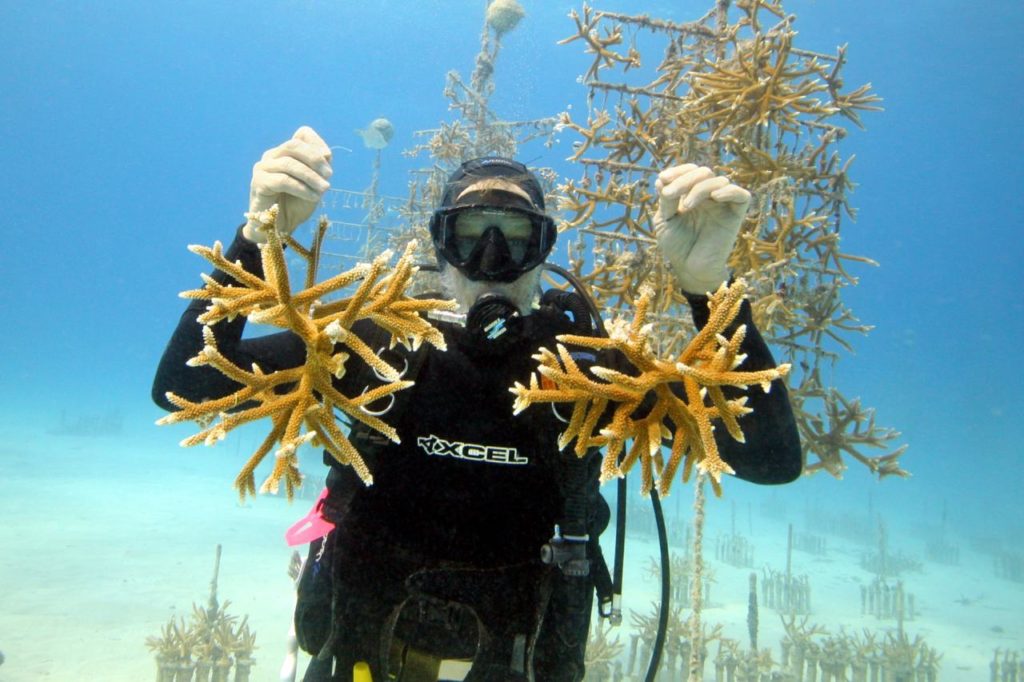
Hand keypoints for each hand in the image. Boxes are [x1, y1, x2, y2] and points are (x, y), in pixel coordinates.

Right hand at [243, 126, 332, 242]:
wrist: (279, 228)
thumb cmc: (296, 205)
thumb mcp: (314, 184)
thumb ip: (319, 168)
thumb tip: (326, 154)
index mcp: (285, 152)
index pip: (302, 134)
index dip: (318, 143)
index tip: (329, 160)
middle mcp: (272, 155)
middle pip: (294, 145)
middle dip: (315, 159)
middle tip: (329, 175)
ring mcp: (263, 168)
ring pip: (289, 164)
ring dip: (311, 177)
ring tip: (324, 189)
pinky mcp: (258, 183)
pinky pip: (283, 181)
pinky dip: (302, 188)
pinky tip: (313, 197)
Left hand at [653, 164, 750, 294]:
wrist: (690, 269)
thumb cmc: (677, 246)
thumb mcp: (665, 220)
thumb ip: (666, 200)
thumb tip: (661, 179)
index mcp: (692, 194)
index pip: (690, 171)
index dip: (678, 171)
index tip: (663, 179)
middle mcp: (709, 196)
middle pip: (704, 172)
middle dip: (685, 179)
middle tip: (669, 195)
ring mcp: (723, 204)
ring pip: (719, 181)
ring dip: (699, 188)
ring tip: (686, 206)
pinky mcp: (736, 214)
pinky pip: (741, 195)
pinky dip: (729, 191)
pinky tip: (714, 197)